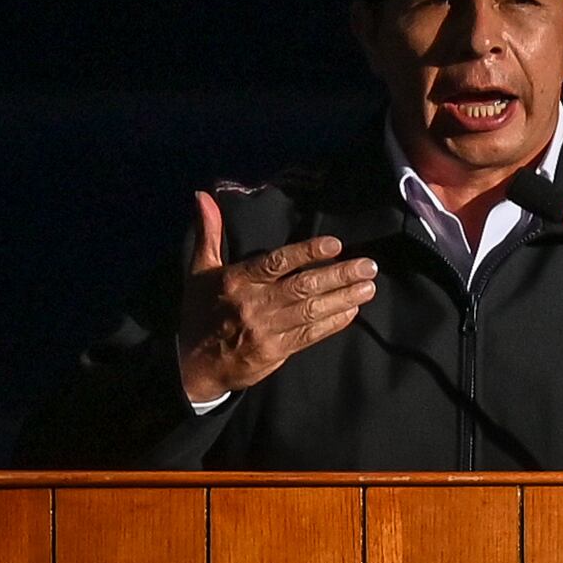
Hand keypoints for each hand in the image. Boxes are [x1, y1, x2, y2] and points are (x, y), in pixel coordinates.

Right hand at [177, 190, 377, 402]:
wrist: (193, 367)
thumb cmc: (200, 312)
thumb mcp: (198, 272)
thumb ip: (209, 233)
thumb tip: (203, 196)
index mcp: (237, 281)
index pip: (277, 263)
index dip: (307, 252)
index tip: (335, 244)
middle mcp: (254, 304)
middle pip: (303, 287)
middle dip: (339, 275)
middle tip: (368, 266)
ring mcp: (267, 330)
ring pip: (312, 311)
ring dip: (344, 298)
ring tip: (369, 286)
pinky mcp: (276, 352)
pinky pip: (310, 335)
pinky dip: (333, 323)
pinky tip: (353, 310)